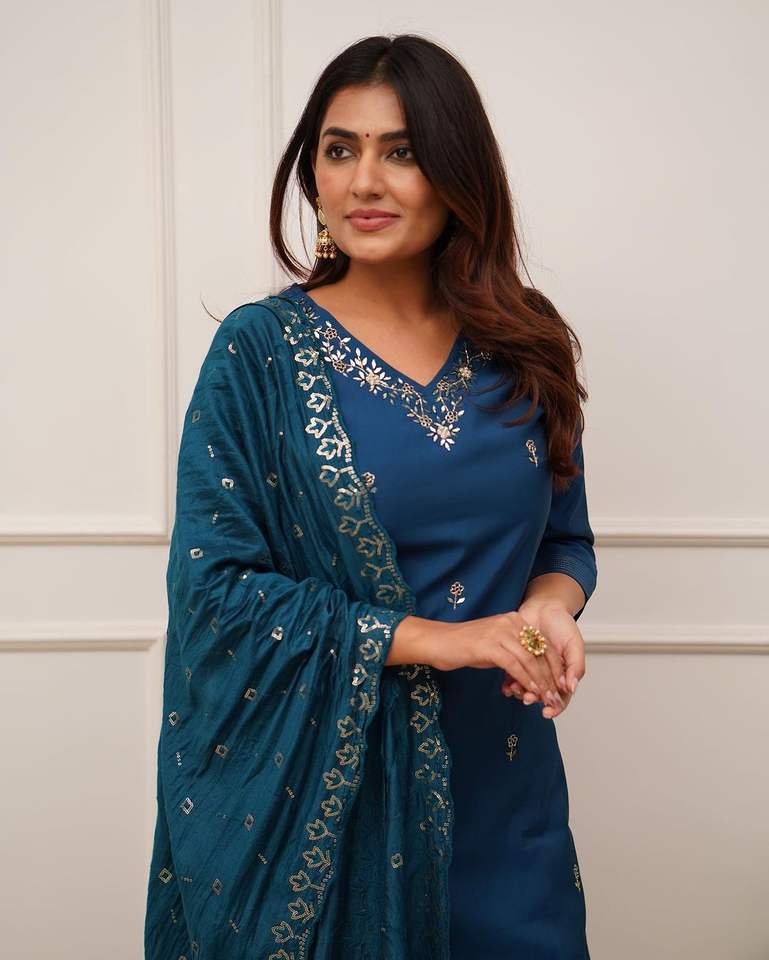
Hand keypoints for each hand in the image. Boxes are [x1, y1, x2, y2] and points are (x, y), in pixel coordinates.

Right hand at [428, 612, 566, 717]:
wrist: (439, 641)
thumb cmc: (465, 646)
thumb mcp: (496, 644)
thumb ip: (515, 652)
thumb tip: (535, 672)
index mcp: (515, 619)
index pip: (543, 644)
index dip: (554, 666)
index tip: (560, 685)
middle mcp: (510, 622)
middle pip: (539, 652)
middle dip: (551, 677)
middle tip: (556, 697)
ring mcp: (501, 632)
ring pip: (530, 660)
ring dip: (541, 683)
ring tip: (547, 699)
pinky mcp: (491, 645)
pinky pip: (515, 666)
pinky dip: (526, 681)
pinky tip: (531, 692)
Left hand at [500, 599, 585, 718]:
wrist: (544, 607)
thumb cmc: (562, 624)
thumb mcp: (574, 644)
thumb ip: (575, 666)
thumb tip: (570, 688)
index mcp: (564, 673)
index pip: (561, 697)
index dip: (555, 707)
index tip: (547, 711)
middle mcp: (548, 674)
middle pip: (542, 695)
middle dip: (534, 699)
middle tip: (527, 698)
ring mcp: (532, 668)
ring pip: (526, 688)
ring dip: (520, 691)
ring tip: (515, 689)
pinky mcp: (518, 660)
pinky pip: (513, 677)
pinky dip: (509, 683)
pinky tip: (506, 686)